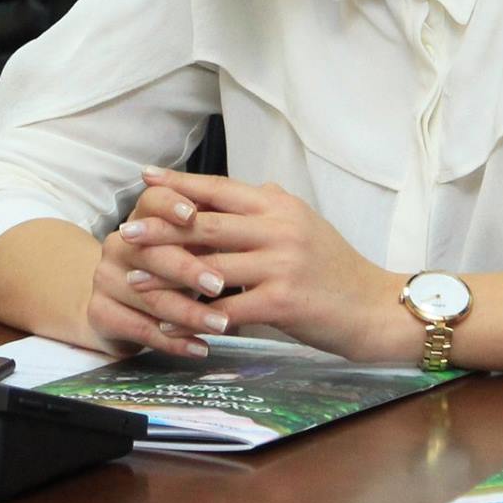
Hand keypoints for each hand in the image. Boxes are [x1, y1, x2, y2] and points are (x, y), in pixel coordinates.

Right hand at [83, 180, 227, 357]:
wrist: (121, 305)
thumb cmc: (171, 268)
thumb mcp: (192, 242)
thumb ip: (218, 221)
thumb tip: (269, 193)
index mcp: (141, 218)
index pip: (151, 201)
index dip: (170, 205)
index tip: (193, 214)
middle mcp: (117, 243)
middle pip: (150, 251)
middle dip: (187, 268)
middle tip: (221, 284)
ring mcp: (105, 278)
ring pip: (148, 295)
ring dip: (188, 312)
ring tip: (221, 325)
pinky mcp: (100, 312)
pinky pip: (138, 328)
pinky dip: (173, 341)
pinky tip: (200, 348)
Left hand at [114, 166, 406, 361]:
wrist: (374, 308)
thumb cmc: (336, 267)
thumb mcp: (305, 223)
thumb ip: (272, 207)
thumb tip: (248, 186)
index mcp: (278, 205)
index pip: (219, 188)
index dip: (179, 184)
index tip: (145, 179)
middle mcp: (278, 228)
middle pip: (206, 224)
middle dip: (162, 228)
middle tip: (128, 230)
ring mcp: (280, 264)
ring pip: (211, 267)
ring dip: (168, 275)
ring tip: (135, 277)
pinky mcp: (283, 302)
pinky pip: (228, 309)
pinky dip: (196, 317)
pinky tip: (172, 323)